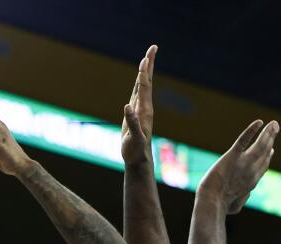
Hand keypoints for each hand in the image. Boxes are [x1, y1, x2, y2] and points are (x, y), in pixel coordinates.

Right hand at [122, 44, 156, 165]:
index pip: (144, 86)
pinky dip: (138, 83)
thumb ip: (132, 123)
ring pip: (143, 85)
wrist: (138, 159)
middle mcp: (145, 106)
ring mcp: (141, 109)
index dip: (144, 71)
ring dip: (145, 71)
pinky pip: (138, 93)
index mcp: (144, 110)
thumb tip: (127, 106)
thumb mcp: (134, 138)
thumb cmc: (136, 150)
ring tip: (146, 58)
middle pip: (147, 81)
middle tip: (153, 47)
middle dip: (149, 64)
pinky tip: (139, 79)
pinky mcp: (136, 113)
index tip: (145, 57)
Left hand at [198, 119, 278, 213]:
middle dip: (271, 139)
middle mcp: (252, 171)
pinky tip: (259, 123)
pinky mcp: (232, 156)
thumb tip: (240, 201)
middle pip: (265, 152)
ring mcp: (243, 163)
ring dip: (268, 133)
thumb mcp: (234, 206)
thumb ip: (240, 200)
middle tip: (275, 128)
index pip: (263, 166)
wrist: (212, 202)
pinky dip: (252, 130)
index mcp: (251, 182)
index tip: (271, 149)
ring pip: (260, 145)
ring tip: (273, 123)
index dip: (268, 156)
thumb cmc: (219, 207)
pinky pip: (243, 140)